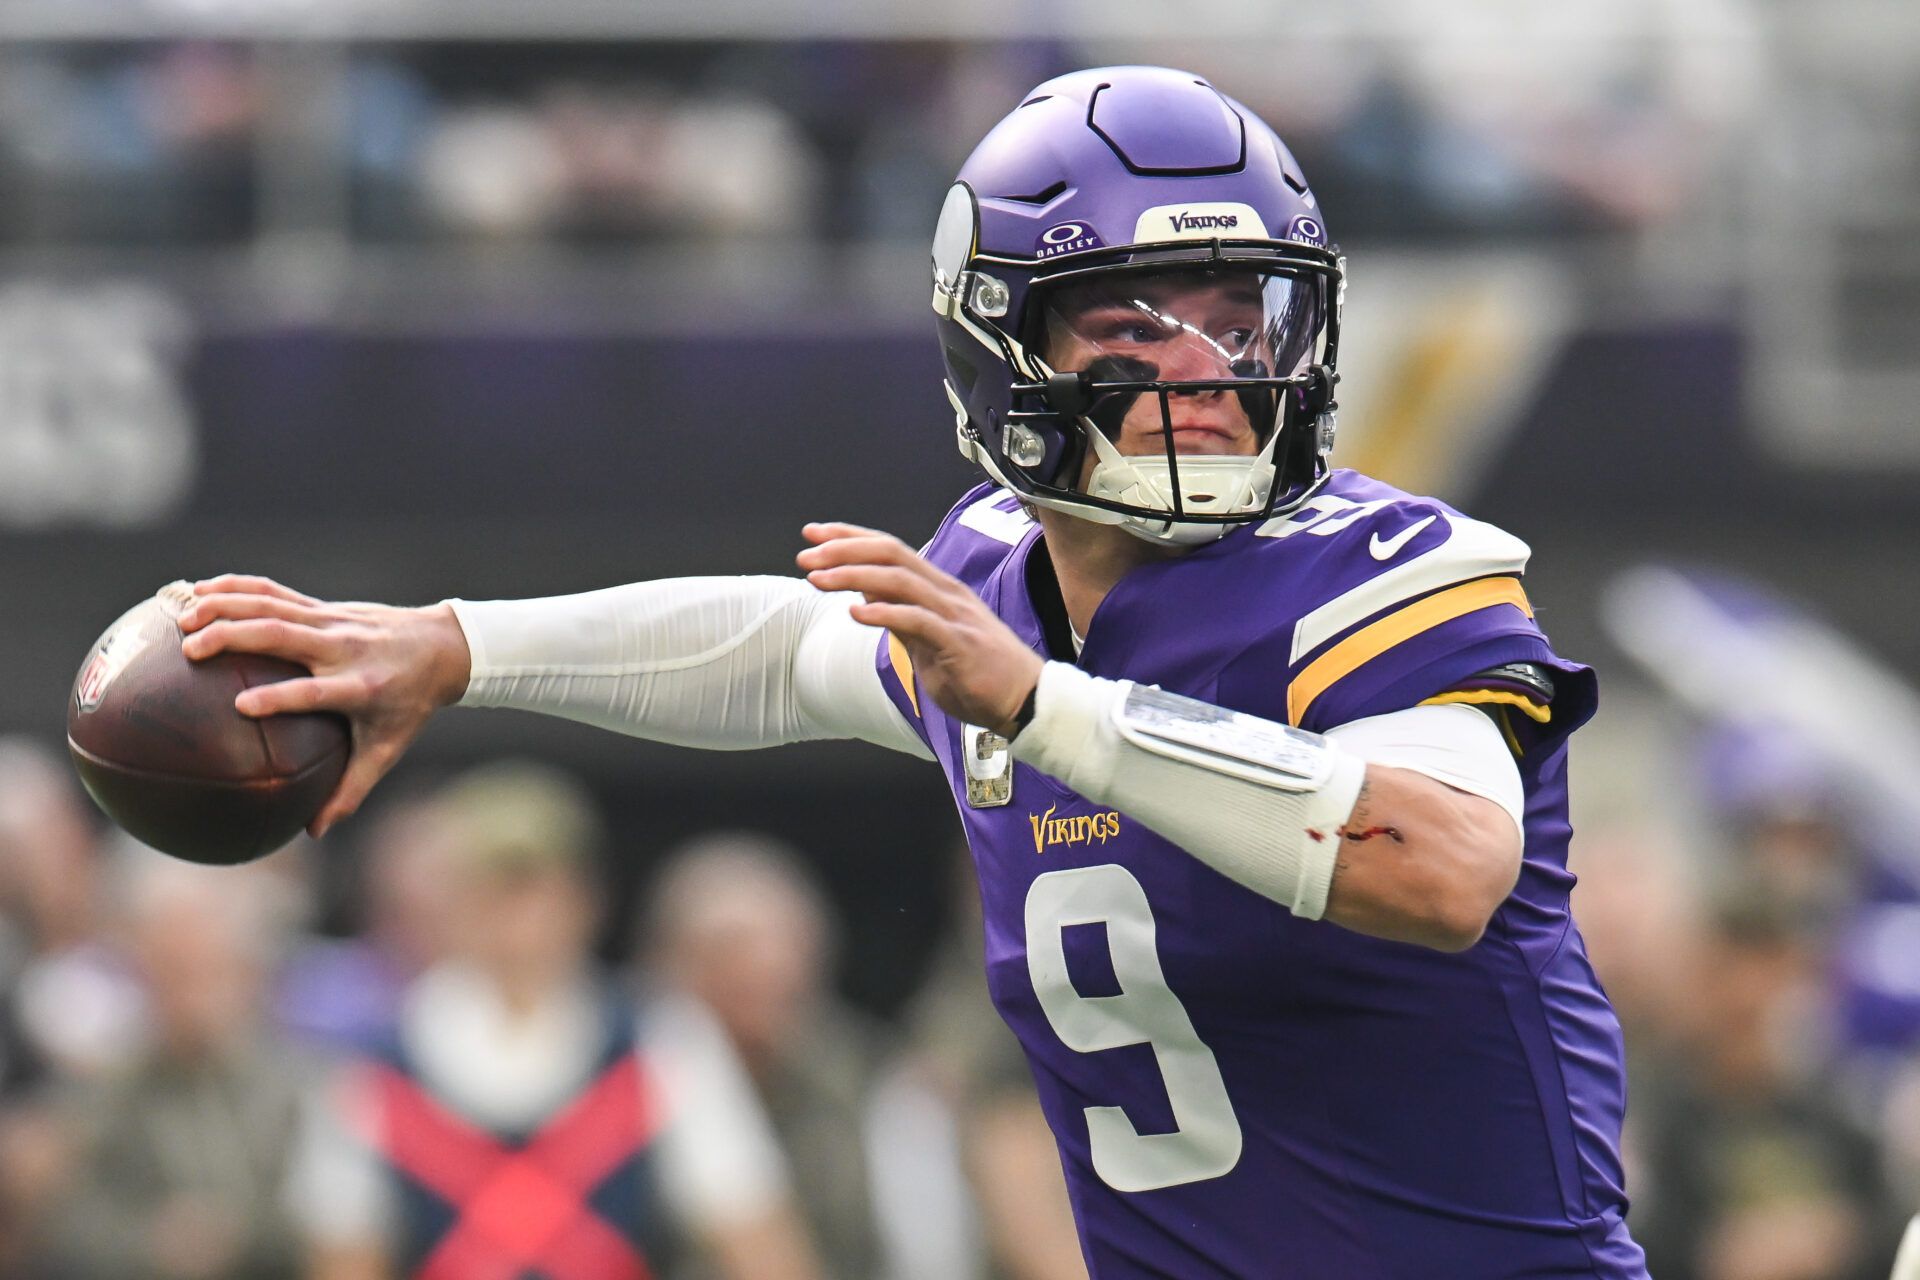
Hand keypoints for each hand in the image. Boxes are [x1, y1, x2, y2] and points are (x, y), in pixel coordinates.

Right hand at [177, 575, 471, 836]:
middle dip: (234, 637)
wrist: (442, 647)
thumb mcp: (387, 749)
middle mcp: (342, 649)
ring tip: (182, 618)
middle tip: (190, 649)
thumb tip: (314, 832)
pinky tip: (197, 589)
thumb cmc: (409, 705)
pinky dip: (236, 587)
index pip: (315, 691)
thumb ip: (351, 789)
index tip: (241, 705)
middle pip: (283, 635)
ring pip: (273, 606)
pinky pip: (275, 592)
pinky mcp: (323, 607)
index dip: (280, 697)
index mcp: (360, 687)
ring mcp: (332, 622)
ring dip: (226, 606)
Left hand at [797, 523, 1042, 736]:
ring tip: (818, 579)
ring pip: (900, 580)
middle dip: (844, 550)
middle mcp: (946, 593)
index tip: (814, 535)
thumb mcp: (928, 641)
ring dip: (854, 575)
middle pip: (891, 554)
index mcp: (938, 589)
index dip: (851, 538)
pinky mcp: (959, 643)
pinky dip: (885, 613)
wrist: (1026, 701)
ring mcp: (954, 615)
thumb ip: (900, 617)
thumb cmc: (979, 674)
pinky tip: (856, 613)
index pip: (890, 550)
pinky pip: (918, 621)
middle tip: (805, 556)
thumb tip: (865, 598)